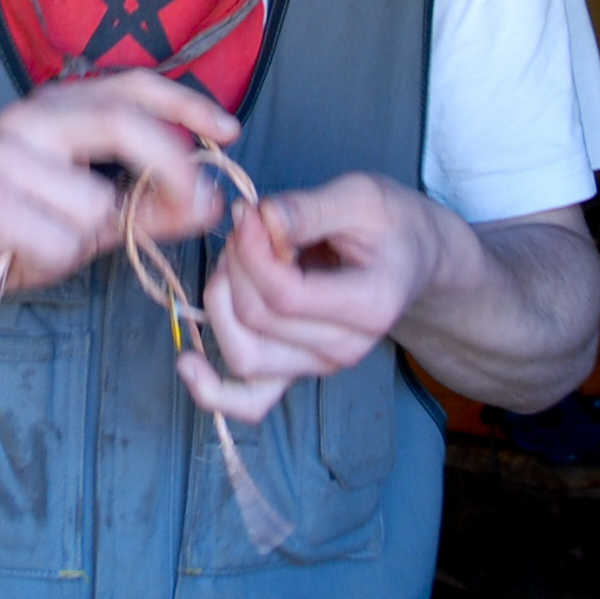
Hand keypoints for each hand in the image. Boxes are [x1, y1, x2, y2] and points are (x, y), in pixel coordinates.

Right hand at [0, 71, 233, 318]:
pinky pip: (63, 240)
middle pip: (125, 124)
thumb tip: (210, 202)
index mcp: (55, 108)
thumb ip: (152, 207)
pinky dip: (58, 261)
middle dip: (172, 169)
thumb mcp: (94, 218)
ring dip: (90, 239)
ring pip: (96, 203)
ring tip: (52, 242)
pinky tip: (25, 254)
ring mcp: (2, 156)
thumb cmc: (15, 231)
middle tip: (197, 206)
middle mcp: (27, 119)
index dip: (187, 102)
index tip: (229, 131)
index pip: (131, 86)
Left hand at [179, 171, 459, 425]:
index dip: (251, 252)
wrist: (411, 257)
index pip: (285, 295)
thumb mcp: (360, 196)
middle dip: (235, 264)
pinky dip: (213, 392)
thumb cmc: (389, 224)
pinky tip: (187, 364)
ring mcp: (319, 365)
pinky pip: (250, 402)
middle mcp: (345, 348)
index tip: (247, 213)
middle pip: (256, 319)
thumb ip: (307, 210)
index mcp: (370, 306)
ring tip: (237, 262)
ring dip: (221, 301)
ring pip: (243, 353)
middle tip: (246, 227)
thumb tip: (257, 220)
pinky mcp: (296, 370)